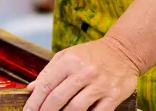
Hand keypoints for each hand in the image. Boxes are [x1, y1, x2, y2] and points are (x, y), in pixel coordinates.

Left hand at [24, 37, 139, 109]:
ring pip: (75, 109)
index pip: (46, 85)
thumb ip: (49, 72)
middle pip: (58, 98)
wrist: (123, 51)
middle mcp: (84, 72)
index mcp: (69, 61)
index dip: (34, 101)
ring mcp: (99, 85)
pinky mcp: (113, 96)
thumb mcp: (67, 55)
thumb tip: (32, 88)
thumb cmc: (92, 54)